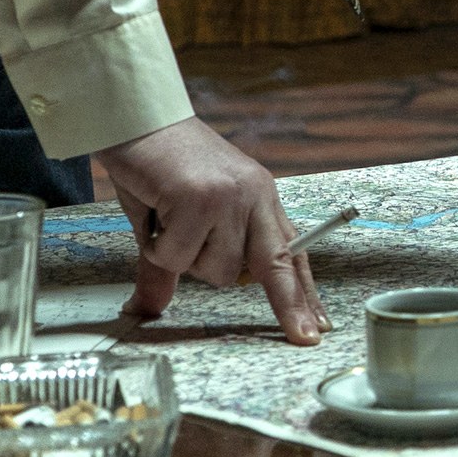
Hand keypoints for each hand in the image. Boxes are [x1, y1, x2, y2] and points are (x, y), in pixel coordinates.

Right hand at [94, 116, 330, 342]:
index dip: (304, 292)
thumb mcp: (173, 218)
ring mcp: (230, 197)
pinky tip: (155, 211)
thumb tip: (150, 310)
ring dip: (183, 258)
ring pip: (216, 269)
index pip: (290, 250)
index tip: (320, 326)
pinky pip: (179, 256)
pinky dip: (158, 245)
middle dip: (289, 307)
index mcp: (259, 197)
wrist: (138, 118)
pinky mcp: (201, 198)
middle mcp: (254, 195)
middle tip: (306, 338)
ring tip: (168, 221)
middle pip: (275, 266)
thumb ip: (173, 264)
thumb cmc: (159, 164)